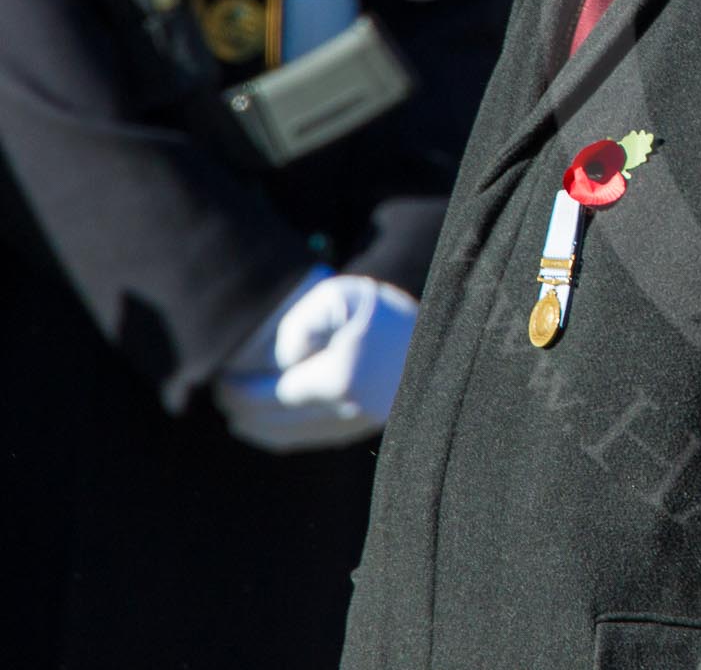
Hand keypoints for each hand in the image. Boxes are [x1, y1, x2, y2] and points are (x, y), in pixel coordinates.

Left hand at [213, 270, 418, 452]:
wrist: (440, 333)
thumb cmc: (386, 311)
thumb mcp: (341, 297)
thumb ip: (302, 324)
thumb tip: (284, 361)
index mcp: (339, 379)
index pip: (273, 395)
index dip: (240, 392)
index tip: (222, 382)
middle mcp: (348, 411)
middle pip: (278, 421)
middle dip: (243, 411)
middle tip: (223, 396)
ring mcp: (358, 426)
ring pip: (293, 437)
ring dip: (259, 428)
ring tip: (239, 413)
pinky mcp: (366, 431)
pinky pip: (313, 440)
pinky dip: (284, 436)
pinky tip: (269, 425)